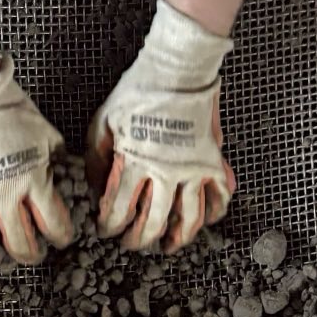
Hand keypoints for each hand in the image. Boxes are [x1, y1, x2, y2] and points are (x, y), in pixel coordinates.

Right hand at [0, 55, 74, 263]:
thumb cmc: (11, 110)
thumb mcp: (47, 134)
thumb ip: (59, 161)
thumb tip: (70, 175)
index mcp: (33, 180)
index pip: (54, 225)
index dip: (62, 237)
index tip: (62, 238)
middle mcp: (4, 194)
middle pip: (20, 243)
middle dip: (31, 255)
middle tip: (34, 254)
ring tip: (0, 256)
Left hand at [87, 0, 235, 252]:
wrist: (178, 70)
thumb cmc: (138, 92)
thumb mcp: (102, 123)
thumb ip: (97, 160)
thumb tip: (98, 190)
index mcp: (135, 163)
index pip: (119, 210)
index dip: (110, 227)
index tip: (106, 230)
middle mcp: (166, 172)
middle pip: (153, 223)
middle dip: (139, 241)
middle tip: (131, 244)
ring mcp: (193, 168)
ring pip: (190, 219)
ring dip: (178, 238)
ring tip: (169, 246)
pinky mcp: (213, 160)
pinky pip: (219, 195)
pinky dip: (215, 212)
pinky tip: (205, 220)